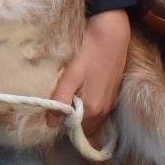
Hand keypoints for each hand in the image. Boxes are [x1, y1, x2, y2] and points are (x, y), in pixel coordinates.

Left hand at [51, 9, 130, 137]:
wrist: (112, 34)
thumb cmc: (89, 52)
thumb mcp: (71, 76)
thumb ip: (61, 100)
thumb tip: (51, 123)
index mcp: (93, 109)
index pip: (73, 129)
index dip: (61, 121)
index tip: (53, 107)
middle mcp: (104, 111)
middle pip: (84, 125)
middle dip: (70, 119)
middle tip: (59, 101)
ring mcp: (111, 103)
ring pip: (92, 118)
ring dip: (80, 113)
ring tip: (69, 95)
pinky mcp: (113, 94)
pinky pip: (99, 110)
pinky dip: (89, 107)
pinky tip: (81, 92)